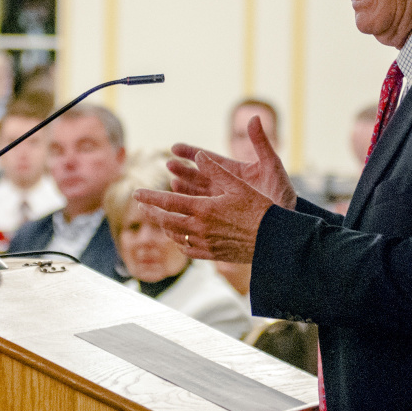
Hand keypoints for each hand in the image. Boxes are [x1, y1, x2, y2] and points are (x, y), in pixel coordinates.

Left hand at [134, 150, 274, 263]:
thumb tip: (199, 156)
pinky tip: (179, 236)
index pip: (168, 201)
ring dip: (164, 225)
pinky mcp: (213, 254)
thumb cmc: (260, 209)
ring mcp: (205, 244)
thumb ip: (216, 170)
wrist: (274, 240)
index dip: (150, 197)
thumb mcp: (239, 184)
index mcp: (203, 209)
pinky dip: (179, 240)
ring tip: (159, 217)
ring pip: (175, 235)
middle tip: (141, 204)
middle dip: (152, 211)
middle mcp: (200, 228)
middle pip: (166, 220)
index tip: (137, 192)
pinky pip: (188, 249)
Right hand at [168, 116, 296, 209]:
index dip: (190, 153)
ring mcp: (224, 201)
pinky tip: (181, 204)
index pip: (208, 159)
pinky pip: (203, 210)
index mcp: (234, 170)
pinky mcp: (223, 216)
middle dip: (183, 170)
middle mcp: (226, 184)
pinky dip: (191, 206)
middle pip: (199, 174)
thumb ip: (261, 142)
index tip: (174, 148)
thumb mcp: (271, 164)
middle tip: (169, 165)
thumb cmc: (282, 191)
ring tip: (172, 182)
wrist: (287, 221)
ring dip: (184, 187)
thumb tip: (253, 117)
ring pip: (198, 192)